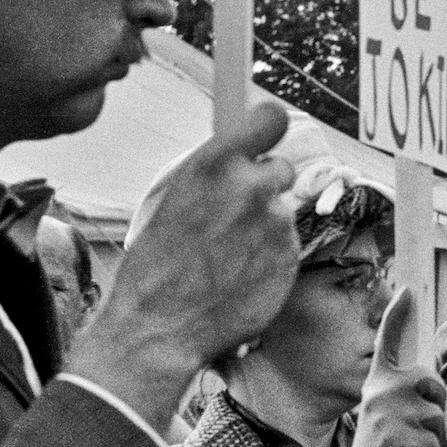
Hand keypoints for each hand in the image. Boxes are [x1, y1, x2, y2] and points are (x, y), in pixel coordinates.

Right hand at [67, 102, 297, 429]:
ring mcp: (277, 223)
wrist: (159, 328)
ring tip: (227, 256)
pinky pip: (287, 244)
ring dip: (264, 226)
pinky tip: (240, 275)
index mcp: (215, 164)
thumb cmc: (155, 266)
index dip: (268, 129)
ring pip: (281, 210)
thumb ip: (216, 174)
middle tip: (233, 216)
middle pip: (280, 169)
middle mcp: (253, 186)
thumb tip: (244, 156)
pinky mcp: (291, 256)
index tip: (264, 140)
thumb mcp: (173, 199)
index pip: (271, 118)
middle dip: (263, 187)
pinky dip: (270, 256)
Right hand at [323, 289, 446, 446]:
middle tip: (419, 428)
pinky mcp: (394, 439)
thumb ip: (407, 393)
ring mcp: (386, 414)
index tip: (407, 289)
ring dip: (434, 438)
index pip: (387, 341)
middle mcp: (379, 391)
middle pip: (434, 385)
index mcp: (378, 382)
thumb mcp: (389, 413)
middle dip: (437, 407)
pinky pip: (434, 443)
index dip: (397, 313)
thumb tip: (430, 384)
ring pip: (437, 418)